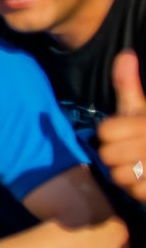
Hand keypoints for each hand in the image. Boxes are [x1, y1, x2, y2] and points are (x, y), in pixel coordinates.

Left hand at [98, 50, 145, 201]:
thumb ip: (128, 85)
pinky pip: (135, 193)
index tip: (123, 132)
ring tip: (138, 166)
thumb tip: (125, 54)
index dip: (110, 133)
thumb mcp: (141, 108)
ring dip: (125, 174)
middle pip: (108, 155)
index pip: (106, 131)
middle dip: (114, 155)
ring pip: (119, 176)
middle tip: (129, 152)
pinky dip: (138, 189)